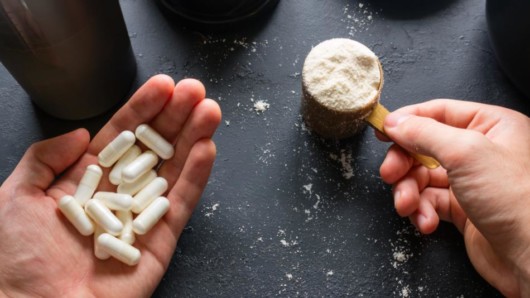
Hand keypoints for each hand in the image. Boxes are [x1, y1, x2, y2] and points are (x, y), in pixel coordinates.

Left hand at [0, 75, 220, 296]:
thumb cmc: (17, 260)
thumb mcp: (17, 196)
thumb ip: (45, 158)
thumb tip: (82, 134)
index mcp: (85, 182)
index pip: (121, 137)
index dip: (143, 109)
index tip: (164, 85)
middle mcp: (117, 195)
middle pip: (153, 149)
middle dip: (175, 117)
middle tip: (195, 90)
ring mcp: (142, 217)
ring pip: (173, 171)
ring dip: (193, 139)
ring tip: (209, 110)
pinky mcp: (160, 242)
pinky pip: (182, 205)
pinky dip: (196, 177)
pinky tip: (207, 149)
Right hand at [378, 99, 529, 296]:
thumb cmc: (519, 202)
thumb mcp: (466, 153)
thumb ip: (425, 132)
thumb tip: (396, 121)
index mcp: (491, 126)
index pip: (438, 112)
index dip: (407, 121)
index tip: (383, 130)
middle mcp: (480, 151)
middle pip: (423, 146)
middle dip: (403, 163)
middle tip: (390, 174)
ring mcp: (470, 181)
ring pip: (421, 177)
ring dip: (409, 192)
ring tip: (408, 205)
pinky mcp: (462, 209)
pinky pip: (428, 202)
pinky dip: (421, 212)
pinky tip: (426, 222)